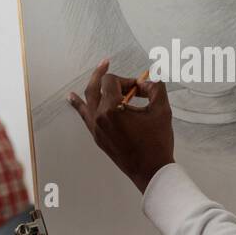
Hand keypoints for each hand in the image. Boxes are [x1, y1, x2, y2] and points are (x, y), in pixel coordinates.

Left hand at [69, 59, 174, 192]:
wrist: (151, 171)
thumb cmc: (157, 143)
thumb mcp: (162, 110)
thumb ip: (155, 88)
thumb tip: (148, 80)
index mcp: (112, 109)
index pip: (111, 81)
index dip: (126, 79)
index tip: (140, 88)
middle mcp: (100, 118)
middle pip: (94, 88)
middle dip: (102, 75)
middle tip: (105, 63)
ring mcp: (96, 129)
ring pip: (86, 103)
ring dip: (88, 89)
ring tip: (85, 81)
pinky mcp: (98, 138)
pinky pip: (85, 118)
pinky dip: (80, 107)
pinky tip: (74, 101)